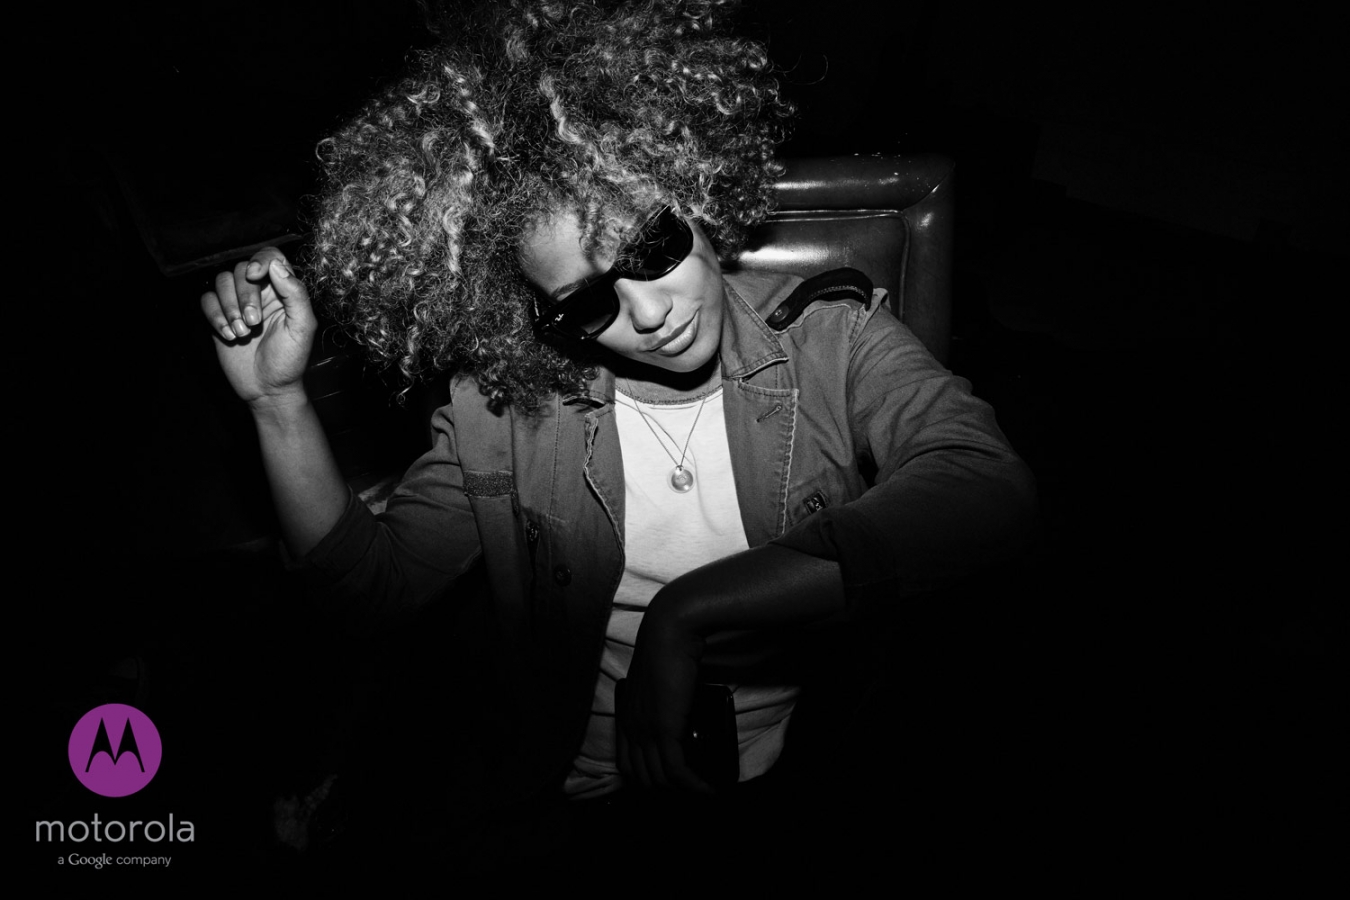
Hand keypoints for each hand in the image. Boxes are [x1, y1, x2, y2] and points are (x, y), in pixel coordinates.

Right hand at [200, 248, 316, 408]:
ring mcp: (236, 304)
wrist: (269, 389)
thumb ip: (295, 294)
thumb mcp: (302, 327)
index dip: (260, 259)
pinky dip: (214, 315)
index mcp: (283, 290)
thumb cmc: (290, 359)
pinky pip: (206, 300)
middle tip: (254, 323)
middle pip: (241, 269)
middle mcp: (259, 292)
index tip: (255, 275)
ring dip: (228, 306)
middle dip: (244, 295)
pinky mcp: (219, 317)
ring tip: (242, 333)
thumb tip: (276, 266)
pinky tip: (228, 335)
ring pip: (221, 281)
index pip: (270, 257)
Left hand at [616, 609, 713, 793]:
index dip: (646, 778)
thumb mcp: (656, 680)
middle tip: (689, 789)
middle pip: (642, 775)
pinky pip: (677, 770)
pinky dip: (693, 784)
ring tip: (702, 791)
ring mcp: (645, 730)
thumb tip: (677, 710)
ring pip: (660, 777)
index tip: (669, 781)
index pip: (627, 763)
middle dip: (665, 789)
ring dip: (683, 789)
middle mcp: (631, 727)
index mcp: (625, 715)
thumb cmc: (666, 648)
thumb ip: (660, 699)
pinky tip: (707, 788)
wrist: (670, 632)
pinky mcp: (665, 729)